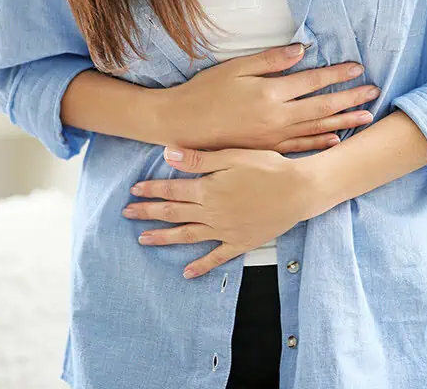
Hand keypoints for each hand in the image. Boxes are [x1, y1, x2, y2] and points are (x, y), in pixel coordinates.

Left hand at [122, 146, 328, 278]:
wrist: (299, 190)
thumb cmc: (268, 168)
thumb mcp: (233, 156)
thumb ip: (199, 158)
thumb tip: (167, 153)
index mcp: (208, 189)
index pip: (172, 189)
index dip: (151, 189)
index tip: (134, 190)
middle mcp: (212, 212)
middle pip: (174, 212)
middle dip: (149, 212)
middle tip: (128, 214)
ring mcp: (225, 230)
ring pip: (188, 235)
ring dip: (164, 237)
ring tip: (144, 239)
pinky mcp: (240, 242)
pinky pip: (216, 256)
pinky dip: (201, 266)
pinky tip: (187, 272)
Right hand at [161, 44, 379, 153]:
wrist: (183, 126)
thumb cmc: (206, 92)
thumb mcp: (235, 68)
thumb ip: (270, 60)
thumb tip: (302, 50)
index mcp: (270, 93)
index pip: (313, 81)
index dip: (337, 74)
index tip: (357, 68)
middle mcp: (277, 117)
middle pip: (323, 107)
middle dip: (351, 98)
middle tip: (373, 92)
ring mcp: (274, 138)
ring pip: (317, 129)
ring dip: (344, 122)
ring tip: (366, 116)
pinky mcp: (267, 151)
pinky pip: (301, 148)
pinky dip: (321, 143)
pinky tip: (336, 139)